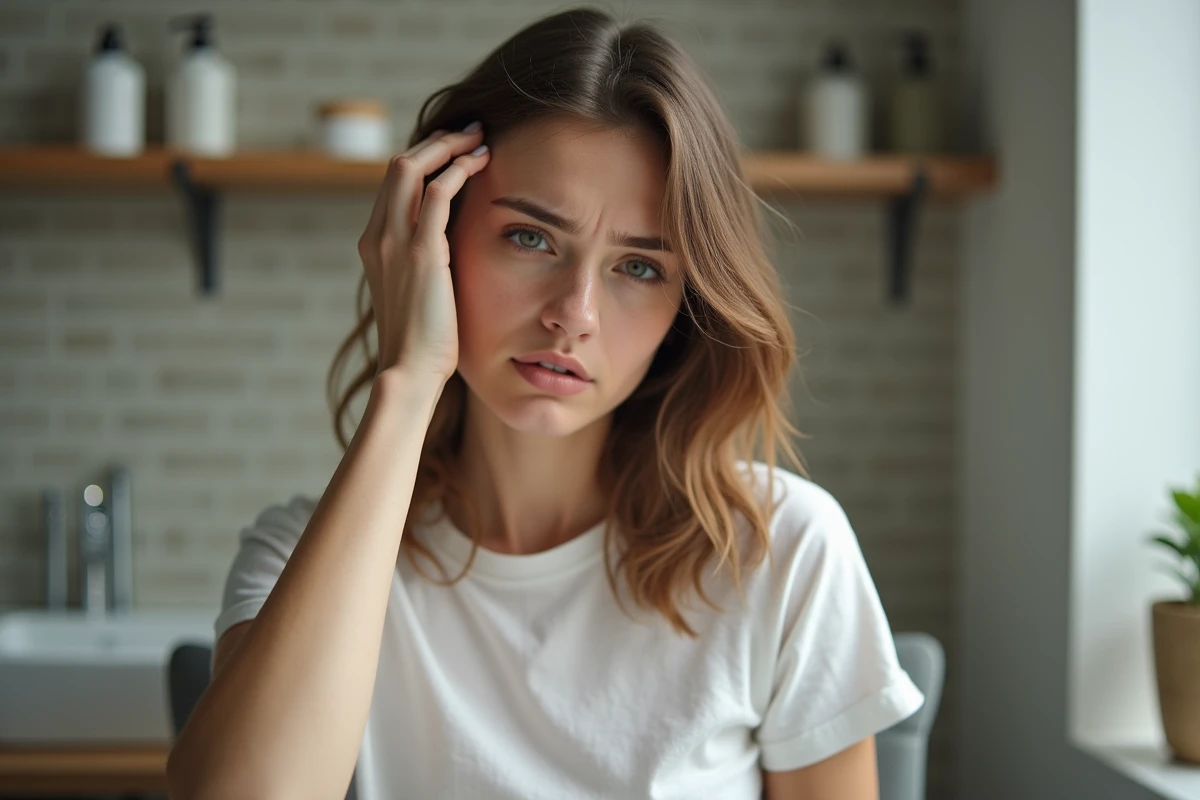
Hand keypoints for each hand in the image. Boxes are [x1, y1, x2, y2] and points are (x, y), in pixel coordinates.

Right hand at [357, 122, 489, 385]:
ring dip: (448, 146)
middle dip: (435, 142)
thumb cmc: (421, 344)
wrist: (409, 372)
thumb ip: (426, 266)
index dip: (424, 161)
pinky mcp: (421, 251)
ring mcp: (395, 241)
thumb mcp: (417, 295)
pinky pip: (438, 191)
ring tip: (479, 139)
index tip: (453, 152)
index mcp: (374, 245)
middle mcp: (377, 236)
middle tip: (470, 133)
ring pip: (413, 168)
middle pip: (399, 166)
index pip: (394, 186)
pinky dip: (459, 169)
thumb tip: (452, 254)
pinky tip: (482, 163)